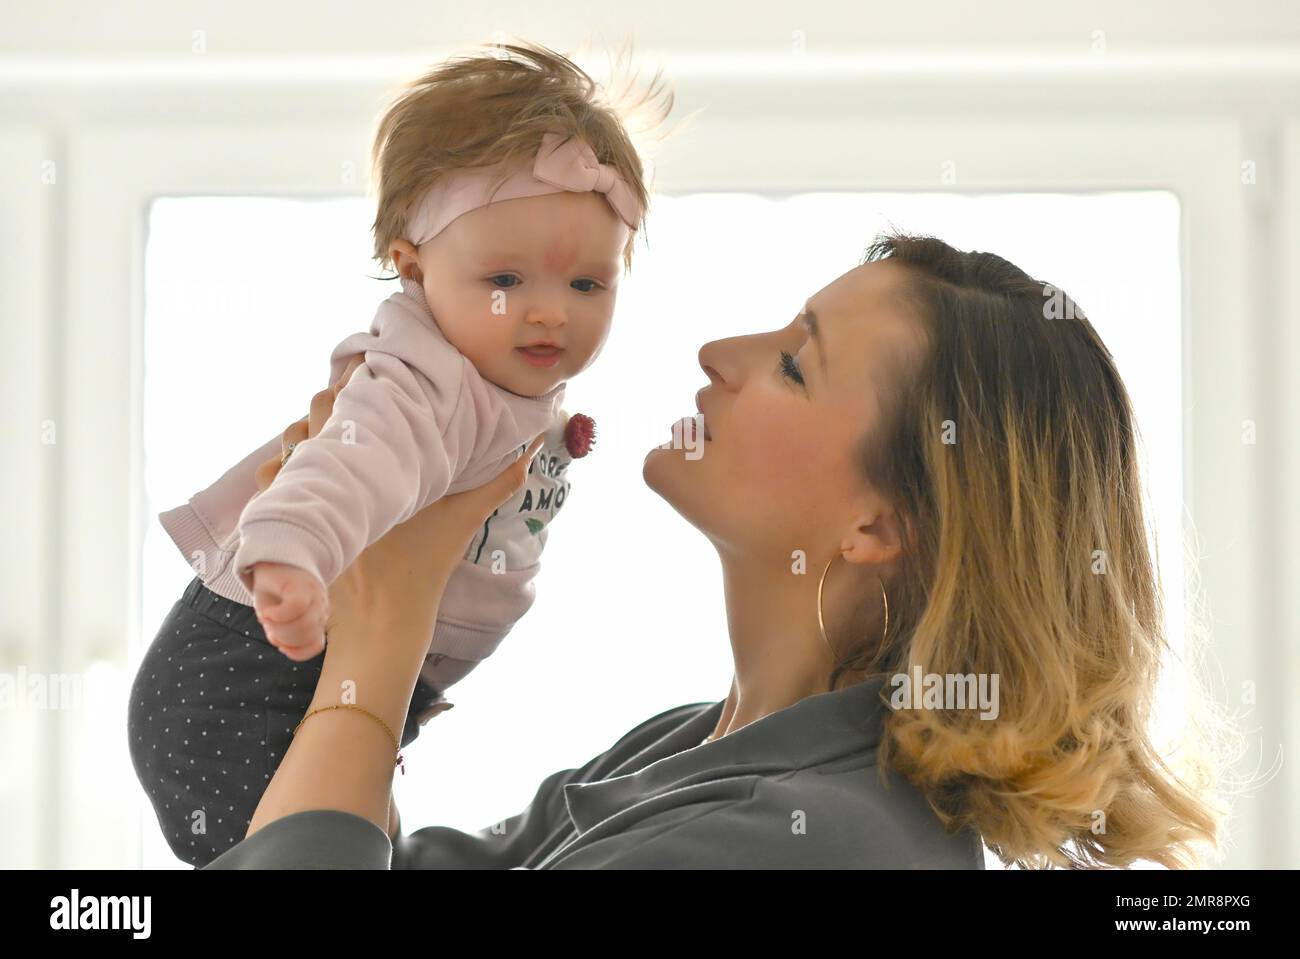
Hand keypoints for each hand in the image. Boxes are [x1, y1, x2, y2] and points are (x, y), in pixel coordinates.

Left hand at [253, 353, 546, 661]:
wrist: (380, 623)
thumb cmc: (423, 568)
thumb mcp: (463, 520)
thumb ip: (499, 481)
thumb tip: (536, 445)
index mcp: (372, 465)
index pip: (348, 400)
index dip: (355, 374)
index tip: (371, 362)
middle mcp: (333, 475)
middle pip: (314, 411)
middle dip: (331, 396)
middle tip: (354, 390)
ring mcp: (308, 497)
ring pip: (288, 440)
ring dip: (306, 428)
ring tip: (331, 427)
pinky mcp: (293, 520)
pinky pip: (270, 478)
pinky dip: (284, 464)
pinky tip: (308, 464)